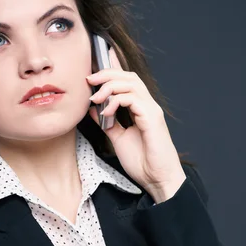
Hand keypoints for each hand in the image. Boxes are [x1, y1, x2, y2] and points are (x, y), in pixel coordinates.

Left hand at [87, 47, 185, 202]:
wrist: (157, 178)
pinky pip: (132, 99)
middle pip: (129, 76)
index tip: (94, 67)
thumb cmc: (142, 162)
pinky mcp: (151, 118)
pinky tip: (106, 113)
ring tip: (95, 98)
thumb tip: (93, 108)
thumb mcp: (118, 138)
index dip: (113, 68)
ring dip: (109, 86)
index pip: (127, 81)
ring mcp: (151, 110)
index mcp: (141, 109)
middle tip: (89, 80)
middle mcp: (148, 105)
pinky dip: (116, 101)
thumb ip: (107, 122)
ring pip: (131, 83)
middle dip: (107, 74)